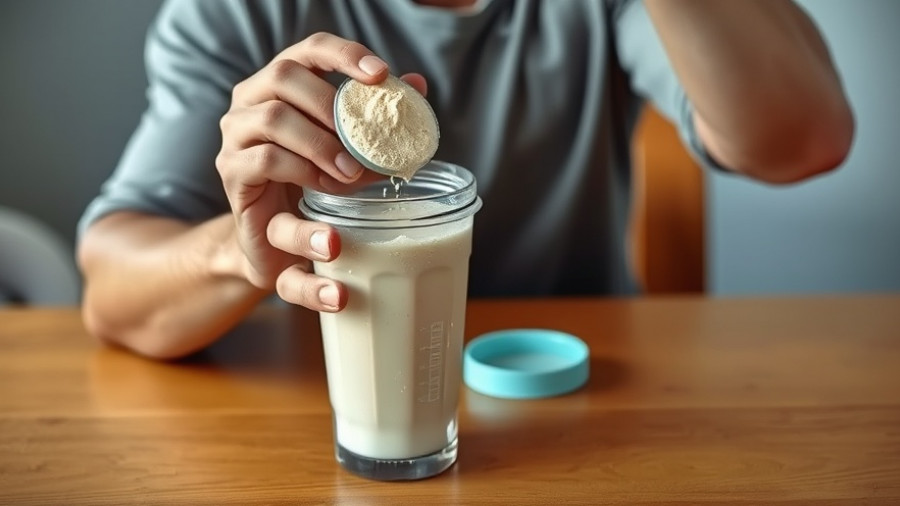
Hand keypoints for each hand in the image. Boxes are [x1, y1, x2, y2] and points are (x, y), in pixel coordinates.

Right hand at [216, 32, 425, 311]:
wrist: (274, 243)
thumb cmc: (312, 185)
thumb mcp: (349, 152)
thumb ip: (376, 122)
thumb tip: (418, 88)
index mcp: (282, 84)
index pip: (310, 49)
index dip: (344, 54)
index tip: (381, 75)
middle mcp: (251, 101)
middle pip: (286, 76)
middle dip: (332, 106)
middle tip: (365, 145)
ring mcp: (236, 134)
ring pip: (275, 119)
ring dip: (321, 145)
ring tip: (351, 174)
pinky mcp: (232, 171)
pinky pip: (267, 161)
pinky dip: (304, 172)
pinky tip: (326, 189)